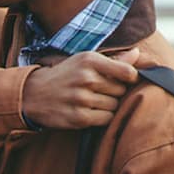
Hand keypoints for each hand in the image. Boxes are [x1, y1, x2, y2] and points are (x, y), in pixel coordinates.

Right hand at [22, 47, 139, 130]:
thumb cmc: (65, 75)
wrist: (34, 94)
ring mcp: (81, 99)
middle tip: (100, 91)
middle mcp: (86, 78)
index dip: (131, 78)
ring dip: (108, 106)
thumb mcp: (85, 61)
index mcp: (90, 60)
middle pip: (121, 91)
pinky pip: (105, 119)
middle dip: (115, 92)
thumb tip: (138, 54)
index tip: (125, 80)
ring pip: (114, 106)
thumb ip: (114, 60)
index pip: (127, 72)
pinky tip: (90, 112)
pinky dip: (101, 118)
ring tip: (93, 101)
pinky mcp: (78, 117)